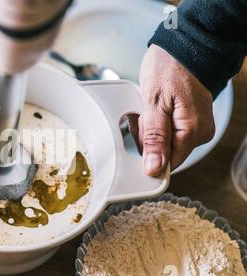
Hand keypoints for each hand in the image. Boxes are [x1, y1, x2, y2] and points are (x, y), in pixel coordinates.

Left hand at [131, 44, 214, 176]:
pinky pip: (170, 130)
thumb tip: (154, 168)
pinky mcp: (192, 119)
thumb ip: (154, 138)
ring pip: (166, 141)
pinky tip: (157, 107)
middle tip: (146, 114)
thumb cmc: (169, 67)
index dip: (149, 156)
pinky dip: (158, 121)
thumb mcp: (154, 103)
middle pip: (166, 152)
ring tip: (152, 106)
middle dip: (149, 138)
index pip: (168, 164)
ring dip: (152, 129)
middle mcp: (200, 133)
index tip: (138, 138)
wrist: (183, 44)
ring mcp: (197, 125)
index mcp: (192, 132)